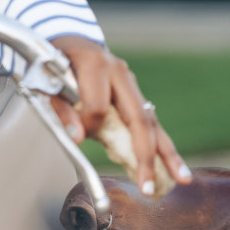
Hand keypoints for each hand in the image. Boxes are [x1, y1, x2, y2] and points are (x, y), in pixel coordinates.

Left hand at [47, 35, 191, 195]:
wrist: (72, 43)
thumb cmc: (55, 67)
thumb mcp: (47, 83)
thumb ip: (61, 110)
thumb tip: (78, 139)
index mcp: (95, 65)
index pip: (98, 106)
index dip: (88, 126)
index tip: (78, 136)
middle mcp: (120, 74)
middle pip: (139, 118)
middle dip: (146, 156)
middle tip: (148, 186)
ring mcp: (132, 85)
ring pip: (152, 123)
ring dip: (167, 154)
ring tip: (182, 179)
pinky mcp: (136, 95)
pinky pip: (150, 123)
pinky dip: (161, 147)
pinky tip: (173, 168)